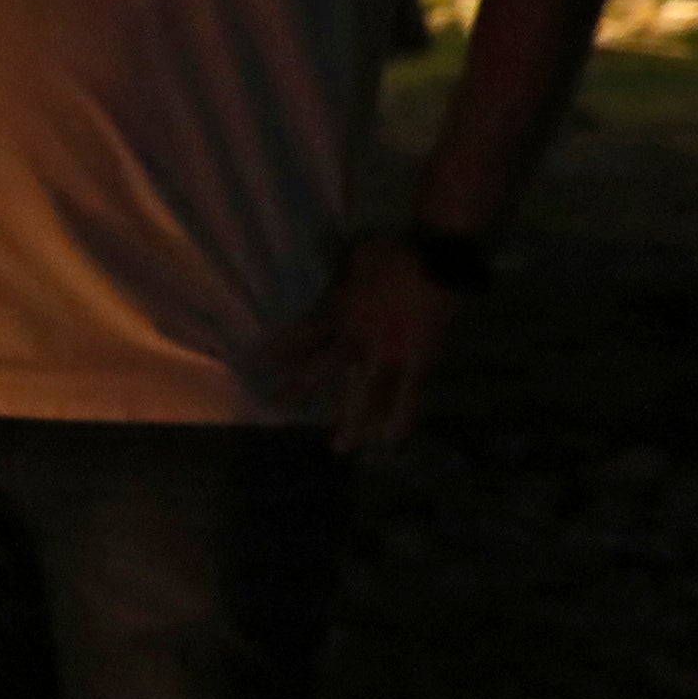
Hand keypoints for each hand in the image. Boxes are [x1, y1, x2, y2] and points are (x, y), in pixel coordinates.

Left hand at [265, 235, 463, 452]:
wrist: (436, 258)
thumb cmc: (392, 252)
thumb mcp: (352, 257)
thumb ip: (336, 272)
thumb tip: (316, 262)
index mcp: (338, 312)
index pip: (302, 337)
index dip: (282, 351)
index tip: (261, 366)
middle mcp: (356, 339)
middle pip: (321, 371)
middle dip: (298, 391)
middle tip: (278, 409)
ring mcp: (386, 354)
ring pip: (363, 393)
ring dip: (350, 420)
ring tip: (338, 447)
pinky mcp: (417, 361)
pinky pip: (408, 394)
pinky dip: (400, 416)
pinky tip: (391, 439)